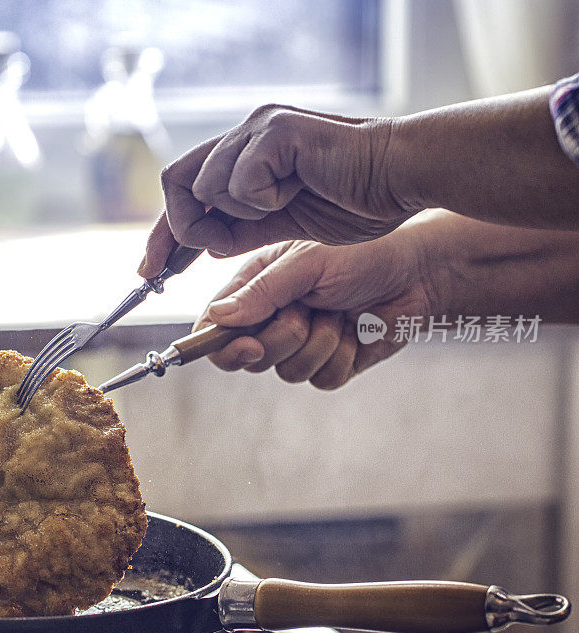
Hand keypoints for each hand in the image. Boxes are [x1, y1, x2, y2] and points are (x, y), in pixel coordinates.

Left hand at [138, 105, 413, 277]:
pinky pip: (239, 180)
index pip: (182, 188)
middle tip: (199, 255)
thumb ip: (243, 229)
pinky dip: (260, 200)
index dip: (163, 232)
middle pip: (176, 180)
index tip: (151, 270)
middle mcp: (245, 134)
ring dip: (236, 214)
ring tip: (280, 207)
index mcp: (245, 154)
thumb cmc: (356, 199)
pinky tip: (294, 193)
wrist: (402, 178)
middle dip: (178, 229)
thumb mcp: (285, 224)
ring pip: (205, 185)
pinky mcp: (278, 130)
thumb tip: (207, 243)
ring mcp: (259, 127)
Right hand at [193, 226, 437, 389]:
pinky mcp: (331, 363)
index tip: (249, 345)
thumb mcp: (307, 263)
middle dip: (284, 338)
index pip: (215, 327)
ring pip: (289, 372)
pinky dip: (343, 356)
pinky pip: (322, 379)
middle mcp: (272, 318)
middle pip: (249, 357)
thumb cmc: (361, 253)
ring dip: (320, 344)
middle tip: (309, 311)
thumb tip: (217, 318)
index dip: (221, 345)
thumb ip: (262, 291)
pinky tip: (359, 331)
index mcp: (256, 288)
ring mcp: (301, 344)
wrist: (418, 272)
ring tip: (340, 313)